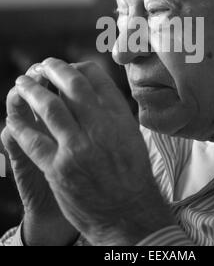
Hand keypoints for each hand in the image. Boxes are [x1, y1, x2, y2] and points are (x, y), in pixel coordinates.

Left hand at [6, 59, 173, 245]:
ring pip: (49, 107)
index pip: (96, 78)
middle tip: (43, 65)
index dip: (77, 67)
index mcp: (120, 117)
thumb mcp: (133, 136)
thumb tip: (95, 88)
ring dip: (31, 90)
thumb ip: (114, 112)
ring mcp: (79, 148)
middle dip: (53, 69)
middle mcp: (101, 127)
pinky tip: (13, 117)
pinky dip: (21, 125)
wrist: (129, 214)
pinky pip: (32, 140)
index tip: (67, 66)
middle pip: (71, 85)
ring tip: (22, 82)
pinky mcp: (59, 169)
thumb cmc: (132, 175)